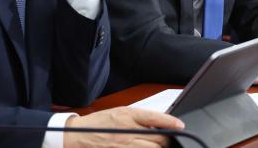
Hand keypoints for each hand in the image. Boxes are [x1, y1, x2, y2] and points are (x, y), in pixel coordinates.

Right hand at [64, 107, 183, 147]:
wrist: (77, 136)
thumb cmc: (99, 124)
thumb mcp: (120, 113)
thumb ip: (139, 118)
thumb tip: (160, 123)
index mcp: (128, 116)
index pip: (155, 118)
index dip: (171, 122)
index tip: (180, 126)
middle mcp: (127, 131)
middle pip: (158, 138)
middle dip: (166, 140)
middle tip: (168, 139)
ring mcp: (124, 146)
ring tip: (158, 146)